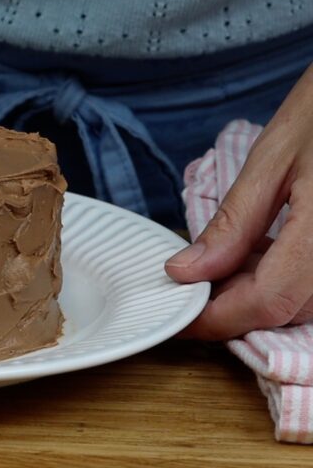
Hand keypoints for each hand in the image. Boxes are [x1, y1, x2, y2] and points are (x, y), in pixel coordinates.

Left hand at [165, 64, 312, 339]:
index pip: (269, 302)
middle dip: (237, 306)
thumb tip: (185, 272)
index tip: (181, 318)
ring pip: (309, 302)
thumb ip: (234, 225)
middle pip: (291, 310)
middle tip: (196, 281)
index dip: (219, 320)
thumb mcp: (274, 160)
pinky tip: (265, 249)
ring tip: (226, 259)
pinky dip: (288, 275)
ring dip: (262, 292)